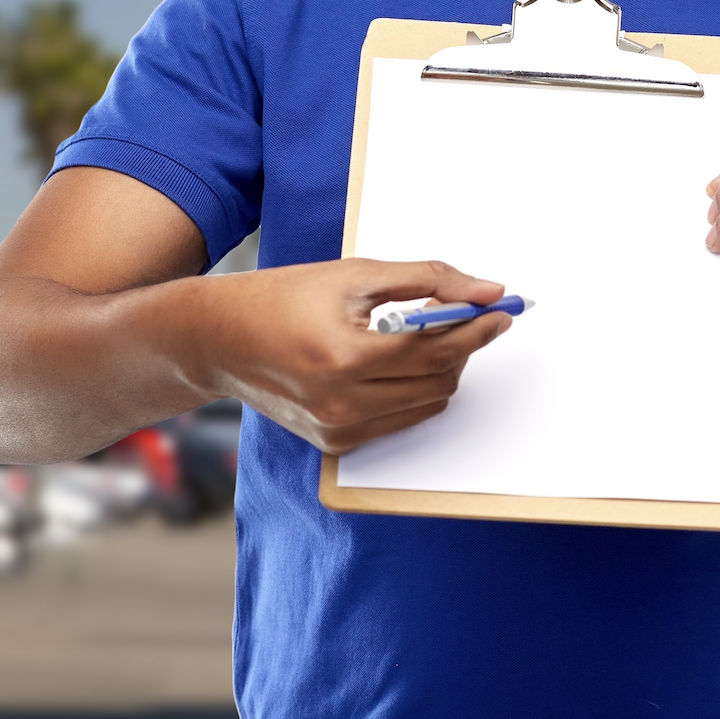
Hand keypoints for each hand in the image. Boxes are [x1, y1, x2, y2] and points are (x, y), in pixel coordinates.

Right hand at [188, 258, 514, 454]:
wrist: (218, 339)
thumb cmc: (282, 298)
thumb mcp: (355, 275)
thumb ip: (427, 279)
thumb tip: (485, 290)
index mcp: (345, 356)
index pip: (437, 347)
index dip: (477, 327)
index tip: (501, 311)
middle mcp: (342, 402)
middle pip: (439, 378)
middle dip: (463, 346)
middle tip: (467, 315)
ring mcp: (339, 429)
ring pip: (427, 403)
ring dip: (440, 369)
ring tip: (425, 333)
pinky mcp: (336, 444)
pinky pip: (400, 420)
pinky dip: (413, 391)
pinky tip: (398, 361)